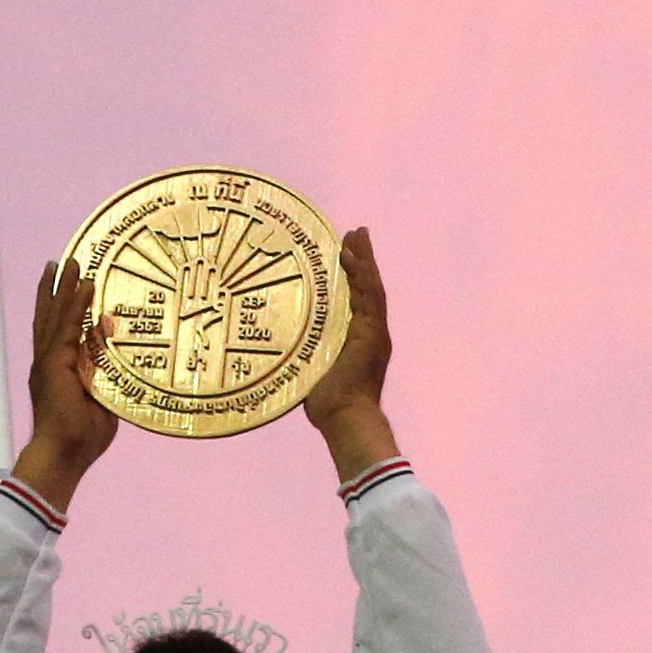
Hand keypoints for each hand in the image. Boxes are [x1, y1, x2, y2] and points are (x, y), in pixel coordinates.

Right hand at [12, 254, 118, 513]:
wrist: (64, 455)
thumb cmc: (82, 438)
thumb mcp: (100, 398)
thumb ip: (105, 370)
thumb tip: (113, 338)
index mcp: (55, 372)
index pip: (59, 332)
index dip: (63, 308)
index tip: (70, 288)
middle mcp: (47, 362)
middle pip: (49, 316)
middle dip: (55, 288)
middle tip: (60, 263)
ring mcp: (48, 361)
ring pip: (55, 314)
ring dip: (63, 286)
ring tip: (70, 262)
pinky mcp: (55, 363)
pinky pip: (69, 325)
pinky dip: (77, 303)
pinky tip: (85, 284)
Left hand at [299, 228, 396, 484]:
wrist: (345, 418)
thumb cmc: (327, 403)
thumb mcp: (312, 367)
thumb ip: (305, 351)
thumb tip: (277, 345)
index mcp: (358, 338)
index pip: (356, 298)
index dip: (352, 274)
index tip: (343, 252)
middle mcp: (370, 331)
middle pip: (367, 286)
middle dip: (361, 259)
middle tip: (354, 233)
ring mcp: (374, 332)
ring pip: (371, 287)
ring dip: (364, 260)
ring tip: (356, 236)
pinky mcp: (373, 334)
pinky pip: (370, 297)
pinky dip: (363, 275)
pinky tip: (354, 257)